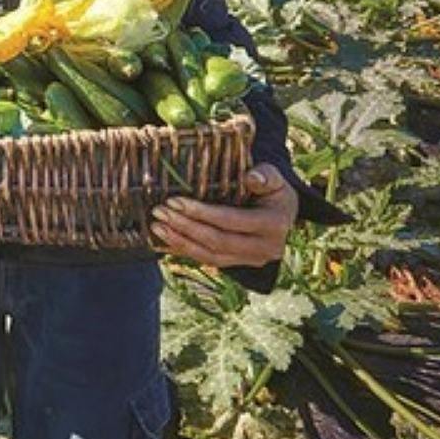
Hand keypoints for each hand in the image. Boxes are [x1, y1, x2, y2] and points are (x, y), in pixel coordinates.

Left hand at [150, 163, 297, 268]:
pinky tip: (164, 241)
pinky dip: (185, 251)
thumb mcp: (275, 179)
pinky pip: (207, 260)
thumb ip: (266, 175)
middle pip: (217, 241)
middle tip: (160, 212)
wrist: (283, 214)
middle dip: (185, 227)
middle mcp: (264, 248)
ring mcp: (250, 260)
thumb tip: (250, 177)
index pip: (231, 221)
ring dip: (181, 242)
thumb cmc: (273, 191)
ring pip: (210, 256)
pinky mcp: (237, 264)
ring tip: (156, 226)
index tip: (175, 201)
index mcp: (273, 225)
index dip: (202, 213)